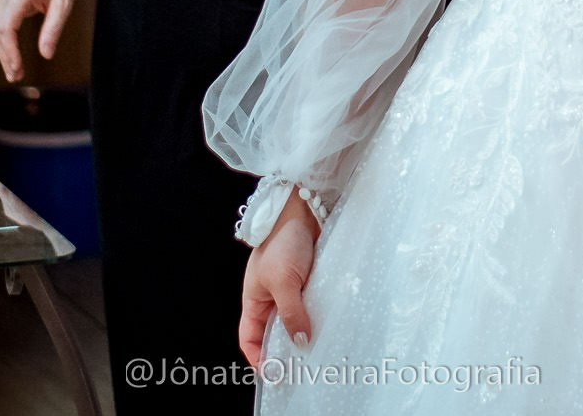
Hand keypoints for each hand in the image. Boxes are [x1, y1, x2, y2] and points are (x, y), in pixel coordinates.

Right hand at [0, 0, 78, 81]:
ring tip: (14, 74)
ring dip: (3, 53)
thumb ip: (54, 28)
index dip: (10, 50)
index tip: (17, 68)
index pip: (7, 27)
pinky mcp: (5, 4)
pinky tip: (12, 59)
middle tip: (16, 77)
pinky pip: (1, 27)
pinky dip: (5, 44)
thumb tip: (46, 55)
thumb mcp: (64, 4)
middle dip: (5, 56)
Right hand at [239, 191, 319, 365]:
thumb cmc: (283, 241)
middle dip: (286, 351)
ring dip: (307, 334)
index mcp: (254, 300)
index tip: (275, 373)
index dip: (258, 358)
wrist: (305, 209)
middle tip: (302, 368)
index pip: (250, 338)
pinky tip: (332, 327)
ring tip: (320, 351)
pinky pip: (314, 307)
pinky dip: (321, 318)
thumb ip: (291, 313)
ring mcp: (293, 291)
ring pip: (297, 321)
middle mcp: (272, 298)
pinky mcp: (311, 283)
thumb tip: (300, 342)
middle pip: (275, 333)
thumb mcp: (283, 281)